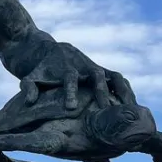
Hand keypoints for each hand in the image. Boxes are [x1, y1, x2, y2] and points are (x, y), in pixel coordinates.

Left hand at [18, 42, 135, 110]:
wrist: (49, 51)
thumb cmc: (39, 70)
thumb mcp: (29, 77)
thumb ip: (28, 88)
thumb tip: (29, 102)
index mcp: (64, 68)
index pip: (69, 78)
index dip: (70, 91)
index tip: (71, 108)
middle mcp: (83, 66)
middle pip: (95, 75)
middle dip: (101, 92)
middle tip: (105, 111)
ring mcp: (95, 67)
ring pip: (113, 76)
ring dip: (122, 91)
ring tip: (130, 110)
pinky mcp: (103, 70)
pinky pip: (118, 79)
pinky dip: (126, 90)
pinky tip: (133, 107)